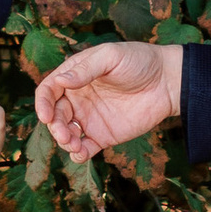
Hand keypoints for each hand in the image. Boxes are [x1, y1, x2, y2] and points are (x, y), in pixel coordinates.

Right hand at [35, 38, 183, 158]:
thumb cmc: (139, 61)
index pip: (49, 90)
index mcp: (75, 76)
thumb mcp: (110, 57)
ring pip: (66, 133)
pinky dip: (78, 154)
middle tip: (65, 135)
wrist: (167, 82)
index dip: (42, 103)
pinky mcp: (104, 135)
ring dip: (64, 142)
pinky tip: (81, 154)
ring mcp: (90, 118)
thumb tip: (61, 81)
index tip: (45, 116)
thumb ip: (86, 69)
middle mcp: (79, 98)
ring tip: (74, 145)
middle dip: (55, 127)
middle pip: (55, 115)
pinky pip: (85, 148)